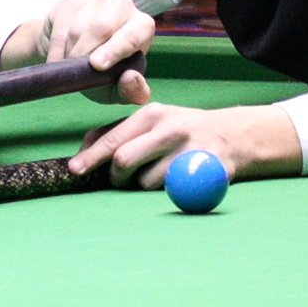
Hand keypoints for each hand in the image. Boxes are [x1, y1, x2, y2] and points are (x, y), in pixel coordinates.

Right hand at [4, 0, 154, 104]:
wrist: (72, 55)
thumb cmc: (102, 73)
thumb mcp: (118, 89)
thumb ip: (132, 91)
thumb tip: (130, 78)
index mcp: (143, 26)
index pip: (132, 35)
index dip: (114, 50)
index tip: (96, 65)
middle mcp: (124, 5)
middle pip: (102, 27)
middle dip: (85, 52)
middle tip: (75, 70)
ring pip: (78, 28)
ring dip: (69, 52)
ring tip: (69, 65)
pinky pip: (61, 26)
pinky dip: (56, 48)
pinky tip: (58, 59)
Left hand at [68, 103, 302, 187]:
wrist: (232, 134)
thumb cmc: (179, 130)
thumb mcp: (151, 122)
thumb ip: (118, 133)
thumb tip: (84, 151)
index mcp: (150, 114)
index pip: (112, 140)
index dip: (91, 158)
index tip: (75, 170)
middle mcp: (168, 128)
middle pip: (124, 161)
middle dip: (117, 177)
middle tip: (123, 180)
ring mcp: (187, 149)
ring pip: (146, 183)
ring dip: (145, 186)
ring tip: (161, 173)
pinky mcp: (204, 169)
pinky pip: (172, 192)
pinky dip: (167, 191)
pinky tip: (175, 181)